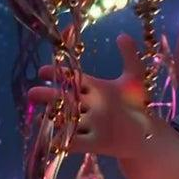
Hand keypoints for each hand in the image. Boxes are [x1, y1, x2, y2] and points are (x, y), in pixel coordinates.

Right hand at [25, 34, 154, 158]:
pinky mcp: (93, 143)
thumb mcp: (135, 78)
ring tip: (40, 117)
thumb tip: (122, 34)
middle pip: (65, 99)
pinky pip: (75, 143)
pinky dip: (63, 143)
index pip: (73, 79)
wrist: (147, 134)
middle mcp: (89, 106)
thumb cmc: (138, 105)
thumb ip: (129, 56)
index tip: (42, 71)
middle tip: (32, 94)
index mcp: (95, 89)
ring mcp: (89, 125)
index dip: (58, 75)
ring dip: (53, 119)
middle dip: (48, 96)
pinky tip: (50, 142)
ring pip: (67, 120)